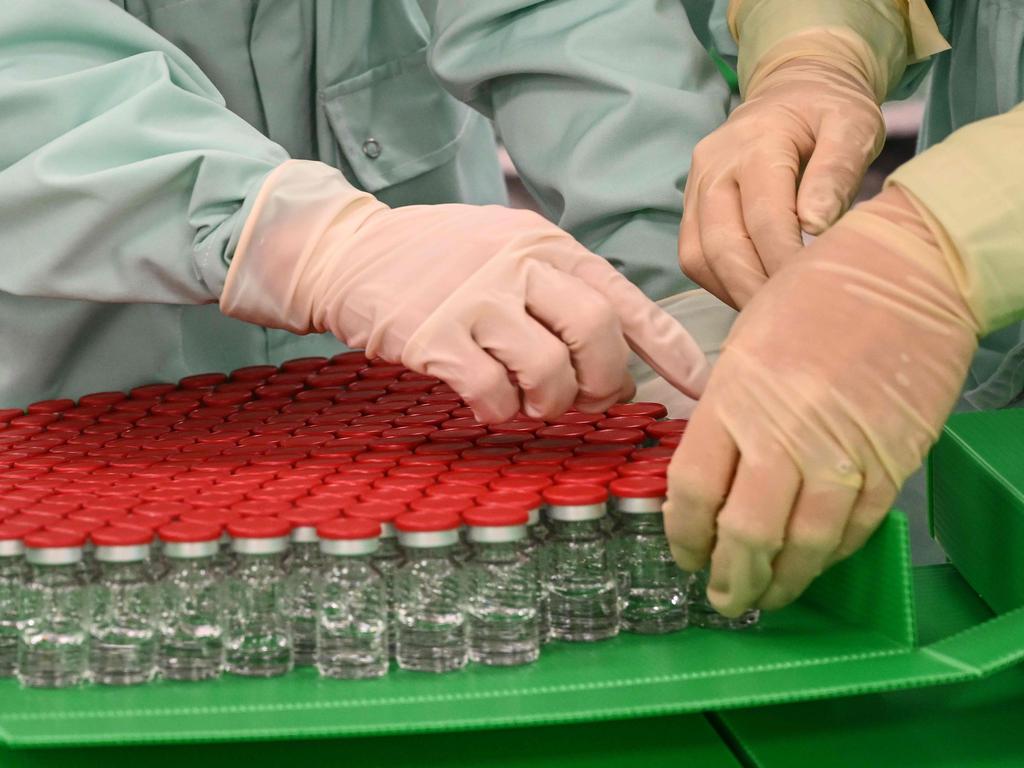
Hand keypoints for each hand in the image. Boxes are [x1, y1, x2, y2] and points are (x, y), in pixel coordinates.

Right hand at [222, 160, 708, 421]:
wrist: (349, 251)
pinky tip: (486, 402)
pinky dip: (499, 411)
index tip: (702, 385)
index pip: (626, 296)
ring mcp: (476, 298)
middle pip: (598, 333)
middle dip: (606, 382)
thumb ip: (561, 290)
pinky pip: (492, 392)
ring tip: (531, 401)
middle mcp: (518, 263)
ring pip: (549, 370)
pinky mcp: (434, 334)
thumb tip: (619, 355)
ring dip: (551, 402)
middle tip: (589, 400)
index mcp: (546, 244)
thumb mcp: (507, 250)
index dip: (670, 347)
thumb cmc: (439, 260)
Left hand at [665, 186, 978, 615]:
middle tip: (721, 597)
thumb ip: (725, 416)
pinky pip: (854, 529)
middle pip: (743, 533)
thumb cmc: (813, 297)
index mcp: (733, 400)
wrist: (906, 272)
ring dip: (780, 582)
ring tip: (766, 596)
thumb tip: (712, 481)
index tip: (684, 553)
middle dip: (728, 578)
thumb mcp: (743, 347)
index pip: (692, 492)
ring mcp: (842, 454)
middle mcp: (783, 435)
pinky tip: (813, 562)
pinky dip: (830, 555)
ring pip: (803, 545)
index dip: (683, 535)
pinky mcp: (892, 463)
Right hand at [679, 59, 884, 308]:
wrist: (791, 90)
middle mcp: (714, 165)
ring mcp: (695, 186)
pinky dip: (720, 283)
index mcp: (756, 143)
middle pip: (721, 244)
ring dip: (731, 291)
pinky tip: (753, 293)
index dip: (784, 263)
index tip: (812, 294)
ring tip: (769, 313)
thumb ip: (836, 171)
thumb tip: (816, 225)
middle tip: (788, 321)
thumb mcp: (853, 124)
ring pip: (697, 256)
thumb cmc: (829, 112)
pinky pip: (693, 255)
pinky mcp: (690, 206)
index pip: (764, 218)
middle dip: (753, 289)